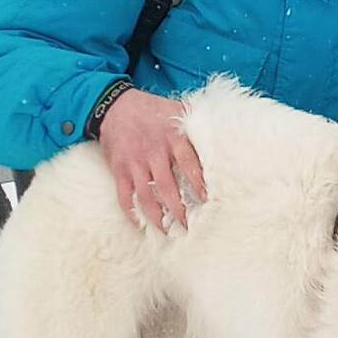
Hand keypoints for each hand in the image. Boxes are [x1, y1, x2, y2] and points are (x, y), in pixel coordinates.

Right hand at [98, 88, 206, 231]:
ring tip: (167, 231)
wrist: (115, 106)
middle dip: (178, 209)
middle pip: (168, 186)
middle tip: (188, 226)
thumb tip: (221, 135)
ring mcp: (135, 163)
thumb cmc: (152, 110)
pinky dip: (131, 212)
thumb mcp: (177, 110)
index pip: (188, 164)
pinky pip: (124, 195)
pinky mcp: (119, 170)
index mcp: (172, 138)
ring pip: (146, 195)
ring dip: (156, 216)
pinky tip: (139, 224)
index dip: (197, 183)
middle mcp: (154, 152)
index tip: (205, 200)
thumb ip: (195, 125)